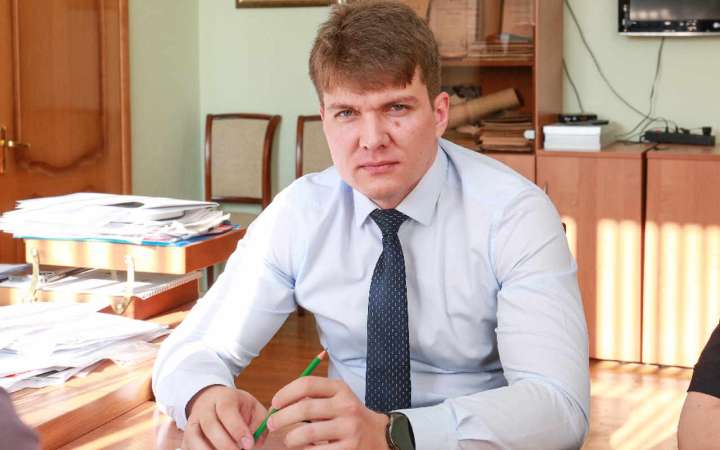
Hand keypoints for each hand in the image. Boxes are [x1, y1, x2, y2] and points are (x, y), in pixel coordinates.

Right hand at [182, 385, 267, 449]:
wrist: (212, 400)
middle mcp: (205, 409)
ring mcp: (193, 422)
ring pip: (194, 438)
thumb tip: (257, 442)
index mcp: (224, 398)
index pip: (227, 411)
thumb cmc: (237, 406)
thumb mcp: (252, 406)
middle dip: (226, 444)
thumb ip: (259, 422)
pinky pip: (189, 447)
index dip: (237, 429)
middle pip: (210, 426)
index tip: (249, 443)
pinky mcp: (186, 436)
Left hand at [267, 376, 390, 448]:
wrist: (380, 436)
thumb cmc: (349, 416)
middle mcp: (346, 406)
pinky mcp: (349, 449)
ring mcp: (349, 429)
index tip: (274, 403)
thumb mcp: (337, 398)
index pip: (307, 384)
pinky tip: (304, 449)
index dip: (286, 393)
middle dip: (281, 417)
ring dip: (290, 438)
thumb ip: (313, 397)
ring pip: (308, 433)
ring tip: (288, 440)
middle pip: (305, 408)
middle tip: (271, 424)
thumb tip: (278, 405)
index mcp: (340, 389)